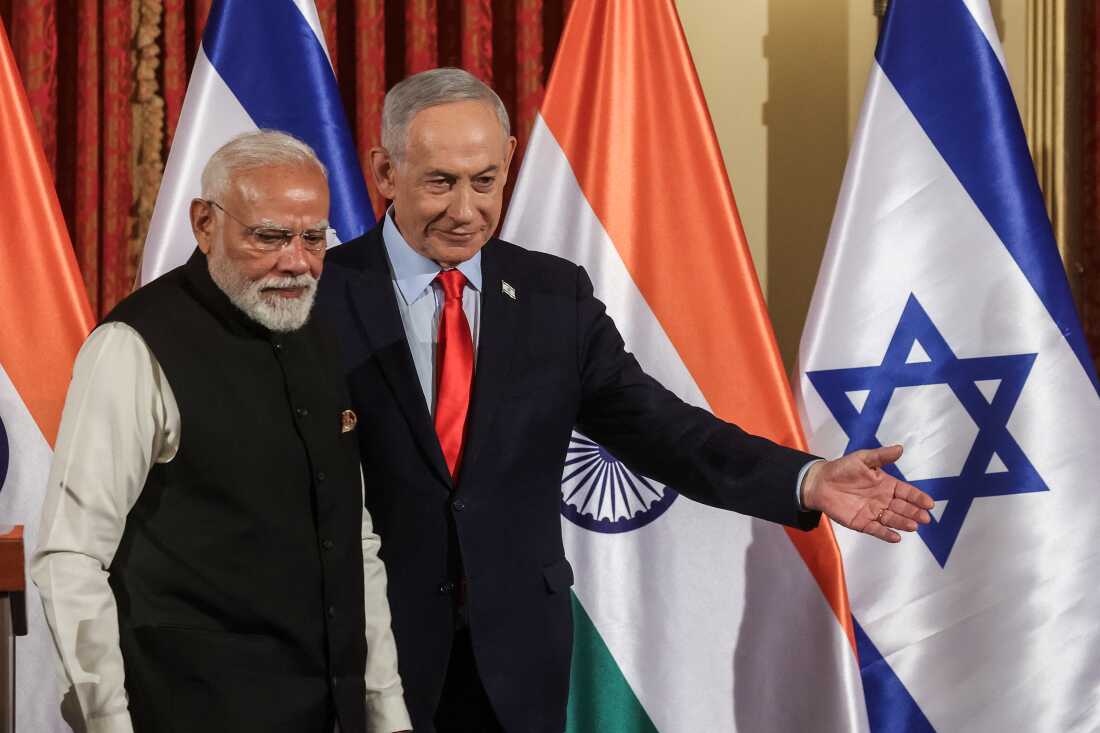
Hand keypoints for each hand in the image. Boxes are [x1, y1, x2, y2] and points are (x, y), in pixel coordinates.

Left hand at [801, 445, 932, 542]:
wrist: (820, 482)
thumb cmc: (842, 469)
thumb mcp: (862, 459)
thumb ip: (881, 456)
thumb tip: (900, 448)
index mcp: (887, 485)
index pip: (907, 492)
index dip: (918, 498)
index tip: (929, 503)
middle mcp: (883, 500)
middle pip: (903, 508)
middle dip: (914, 513)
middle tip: (925, 517)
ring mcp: (874, 512)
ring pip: (892, 519)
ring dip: (903, 523)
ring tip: (913, 526)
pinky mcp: (862, 523)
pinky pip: (876, 530)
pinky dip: (886, 534)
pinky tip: (895, 537)